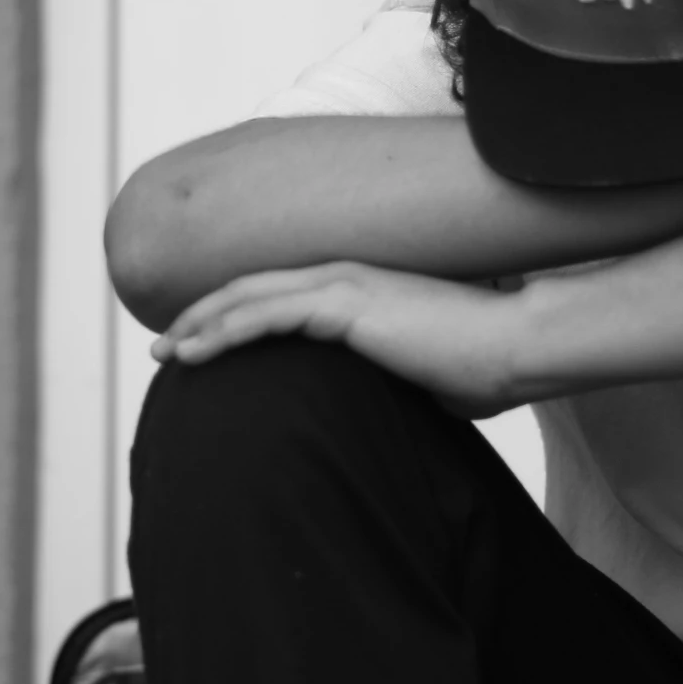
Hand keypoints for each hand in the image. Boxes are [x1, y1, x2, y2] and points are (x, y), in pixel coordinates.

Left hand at [151, 261, 526, 417]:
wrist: (518, 347)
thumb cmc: (485, 365)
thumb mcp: (425, 376)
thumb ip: (395, 380)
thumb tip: (397, 407)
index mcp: (360, 289)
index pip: (279, 297)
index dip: (233, 318)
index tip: (199, 347)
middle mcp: (344, 276)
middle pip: (250, 290)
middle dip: (200, 318)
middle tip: (164, 351)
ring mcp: (343, 286)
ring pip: (248, 298)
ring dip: (199, 326)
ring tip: (165, 356)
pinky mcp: (346, 305)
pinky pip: (267, 315)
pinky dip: (224, 332)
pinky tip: (194, 353)